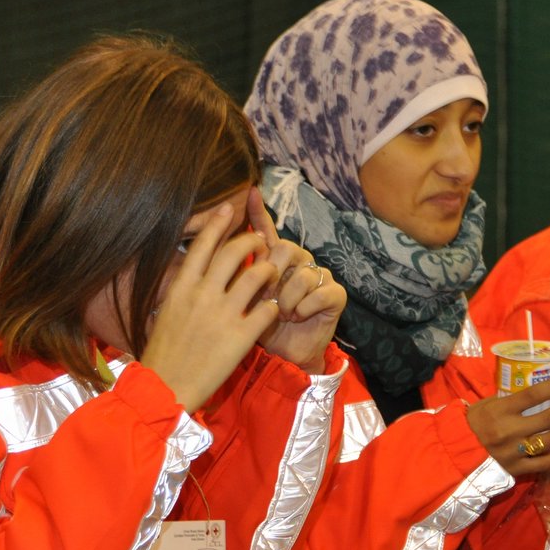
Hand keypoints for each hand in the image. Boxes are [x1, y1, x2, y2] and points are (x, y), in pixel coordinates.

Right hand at [141, 201, 281, 409]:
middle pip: (234, 252)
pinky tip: (274, 308)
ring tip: (273, 271)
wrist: (164, 389)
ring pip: (256, 276)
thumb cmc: (162, 355)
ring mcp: (223, 314)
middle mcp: (202, 295)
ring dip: (269, 270)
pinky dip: (273, 305)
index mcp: (180, 288)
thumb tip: (192, 278)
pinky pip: (267, 310)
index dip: (217, 223)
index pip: (202, 246)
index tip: (229, 208)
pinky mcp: (241, 337)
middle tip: (260, 239)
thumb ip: (181, 294)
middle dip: (250, 240)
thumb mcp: (164, 314)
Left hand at [249, 189, 345, 372]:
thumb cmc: (262, 329)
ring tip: (283, 312)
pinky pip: (321, 290)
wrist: (286, 357)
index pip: (266, 231)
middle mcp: (298, 263)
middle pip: (286, 248)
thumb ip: (235, 276)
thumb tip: (214, 252)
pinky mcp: (335, 294)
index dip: (259, 212)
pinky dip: (306, 306)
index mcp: (274, 262)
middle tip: (267, 297)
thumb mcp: (242, 301)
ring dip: (289, 297)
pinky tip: (298, 316)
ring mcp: (319, 276)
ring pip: (303, 272)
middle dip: (273, 274)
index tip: (250, 192)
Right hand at [465, 377, 549, 476]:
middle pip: (548, 417)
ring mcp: (514, 452)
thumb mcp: (486, 405)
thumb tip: (536, 392)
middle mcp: (509, 431)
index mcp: (500, 411)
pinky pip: (545, 462)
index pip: (534, 395)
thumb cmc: (472, 424)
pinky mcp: (517, 469)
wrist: (456, 453)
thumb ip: (510, 400)